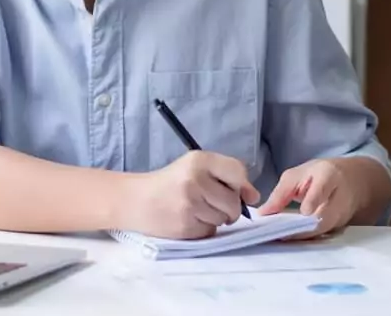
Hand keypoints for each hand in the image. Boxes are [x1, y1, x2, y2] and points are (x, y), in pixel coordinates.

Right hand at [120, 151, 260, 239]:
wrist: (136, 200)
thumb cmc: (169, 183)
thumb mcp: (194, 167)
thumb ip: (226, 175)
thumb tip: (254, 197)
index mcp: (199, 160)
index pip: (237, 172)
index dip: (243, 186)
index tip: (241, 193)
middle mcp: (195, 179)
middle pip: (233, 201)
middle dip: (229, 207)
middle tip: (211, 203)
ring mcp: (189, 204)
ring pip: (224, 219)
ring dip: (215, 218)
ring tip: (195, 210)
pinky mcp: (185, 226)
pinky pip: (210, 231)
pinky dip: (203, 228)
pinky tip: (188, 219)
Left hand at [257, 158, 362, 239]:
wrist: (350, 181)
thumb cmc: (318, 175)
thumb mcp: (297, 175)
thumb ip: (281, 193)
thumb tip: (264, 213)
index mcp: (329, 176)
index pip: (323, 188)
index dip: (313, 200)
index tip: (303, 211)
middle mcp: (339, 198)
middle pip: (323, 216)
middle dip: (300, 227)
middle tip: (278, 232)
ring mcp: (342, 216)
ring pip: (321, 230)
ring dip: (299, 236)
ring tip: (278, 237)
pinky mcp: (338, 228)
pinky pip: (320, 236)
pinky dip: (303, 239)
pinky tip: (287, 239)